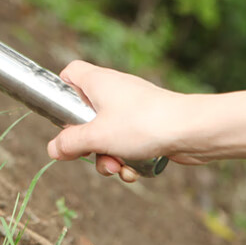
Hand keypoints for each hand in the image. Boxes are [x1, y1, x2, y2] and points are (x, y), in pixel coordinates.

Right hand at [47, 60, 191, 182]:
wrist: (193, 130)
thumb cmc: (143, 124)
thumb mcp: (97, 136)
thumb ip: (70, 143)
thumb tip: (52, 149)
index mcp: (98, 83)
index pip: (70, 73)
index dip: (62, 91)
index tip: (63, 116)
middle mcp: (114, 91)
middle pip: (85, 114)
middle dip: (87, 142)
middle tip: (90, 153)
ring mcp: (132, 108)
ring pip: (106, 133)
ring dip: (107, 156)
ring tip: (118, 168)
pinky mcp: (147, 125)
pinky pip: (126, 142)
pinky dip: (126, 157)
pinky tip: (134, 171)